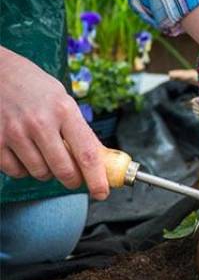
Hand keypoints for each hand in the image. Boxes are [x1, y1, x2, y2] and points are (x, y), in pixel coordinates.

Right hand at [0, 47, 109, 199]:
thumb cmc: (35, 87)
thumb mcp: (63, 101)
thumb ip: (79, 130)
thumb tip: (99, 160)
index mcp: (64, 110)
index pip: (87, 153)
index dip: (97, 178)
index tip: (102, 192)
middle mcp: (40, 122)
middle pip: (64, 170)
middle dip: (72, 180)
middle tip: (74, 179)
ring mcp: (15, 132)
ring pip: (39, 173)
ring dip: (46, 172)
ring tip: (44, 153)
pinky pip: (15, 171)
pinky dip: (22, 169)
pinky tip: (24, 152)